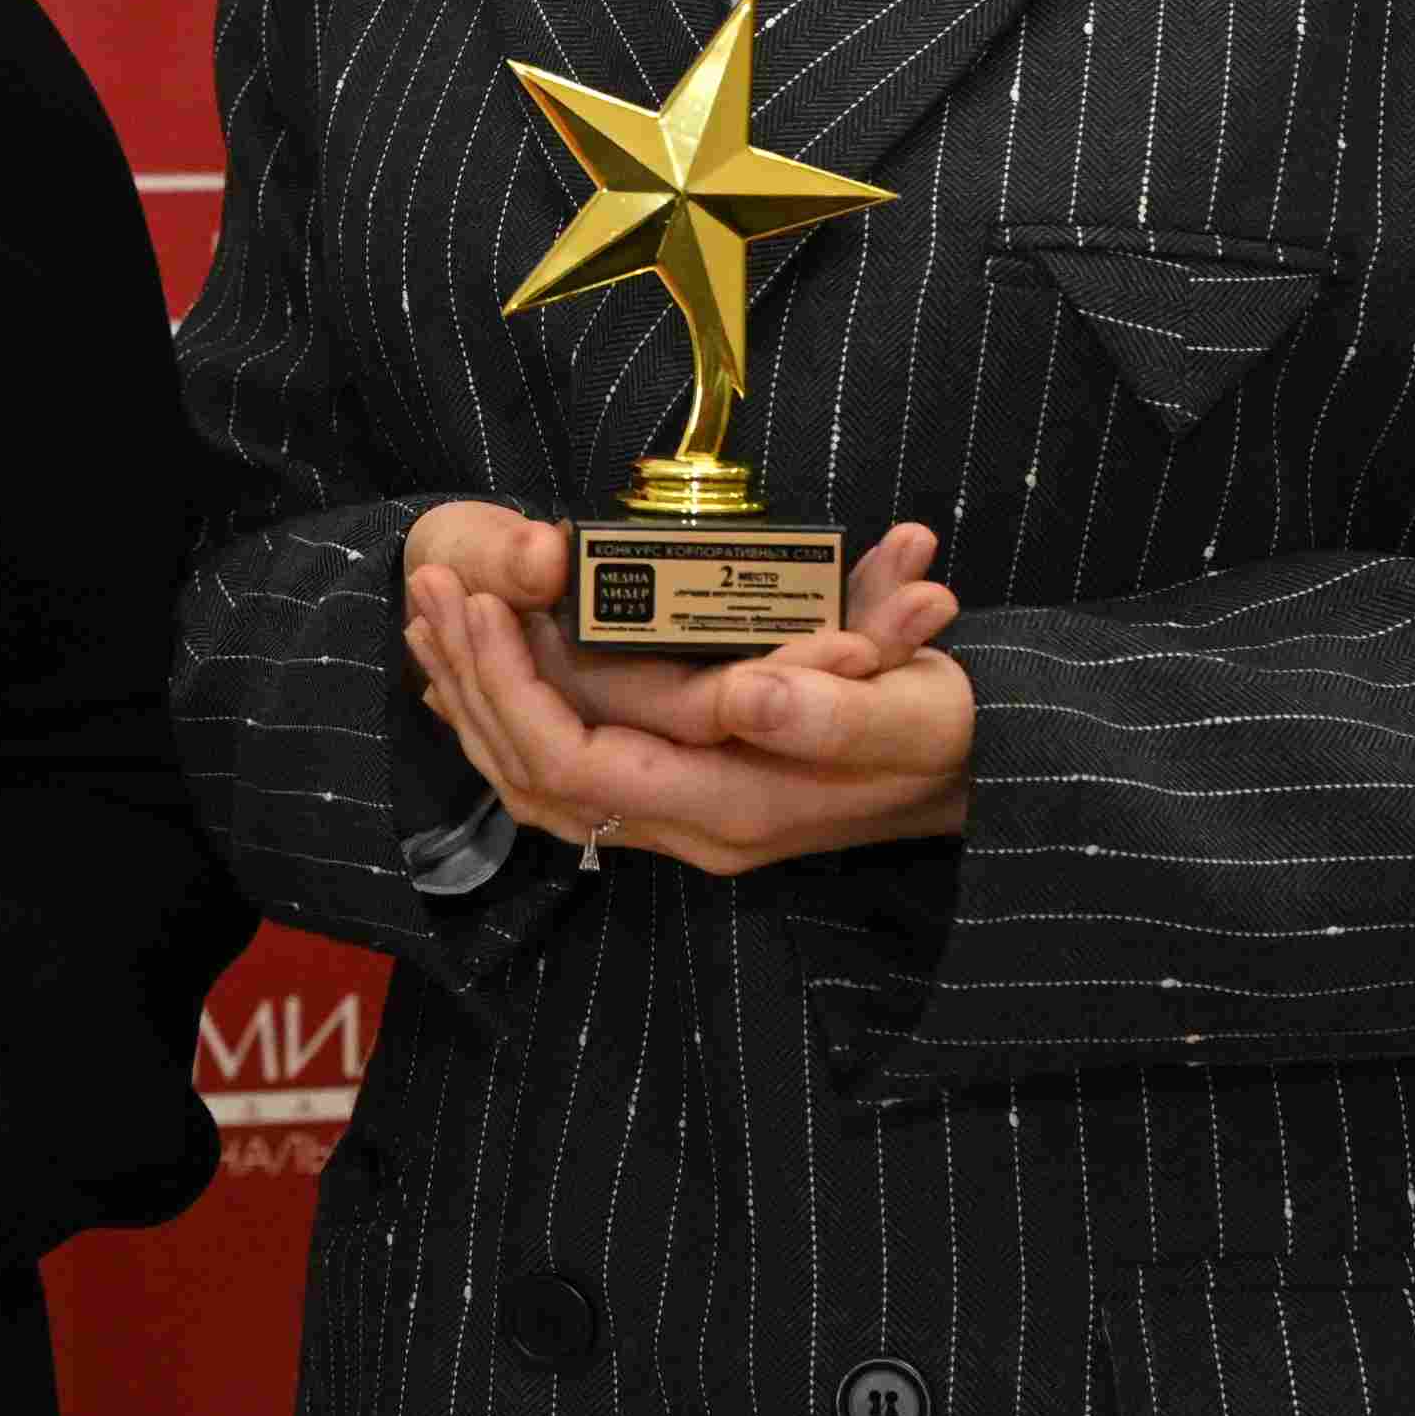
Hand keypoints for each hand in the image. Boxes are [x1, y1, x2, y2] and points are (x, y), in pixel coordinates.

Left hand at [401, 501, 976, 875]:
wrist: (984, 773)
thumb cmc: (951, 731)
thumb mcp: (915, 711)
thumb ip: (834, 709)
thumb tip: (746, 694)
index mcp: (733, 805)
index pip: (575, 765)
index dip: (512, 688)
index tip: (482, 598)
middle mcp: (695, 827)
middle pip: (534, 778)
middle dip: (472, 682)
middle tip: (430, 588)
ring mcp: (688, 819)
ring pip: (539, 780)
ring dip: (478, 697)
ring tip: (432, 614)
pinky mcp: (690, 794)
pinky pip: (570, 770)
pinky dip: (514, 715)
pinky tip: (481, 661)